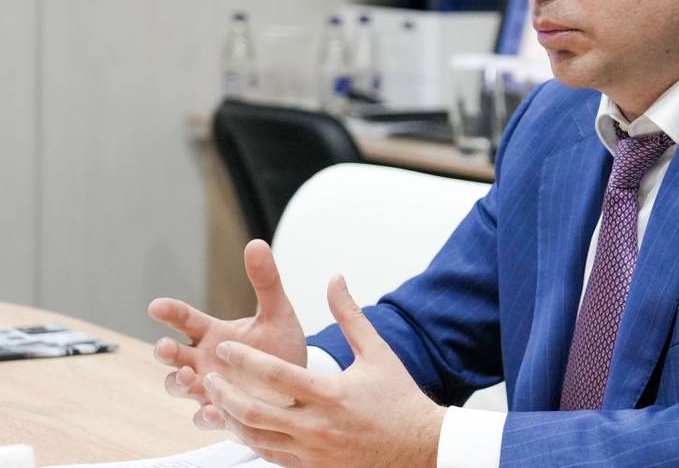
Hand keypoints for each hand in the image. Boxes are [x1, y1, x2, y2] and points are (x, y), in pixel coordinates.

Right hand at [148, 239, 305, 429]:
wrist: (300, 384)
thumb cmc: (281, 347)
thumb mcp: (278, 313)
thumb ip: (266, 281)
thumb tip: (256, 243)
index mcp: (213, 333)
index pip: (185, 319)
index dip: (170, 313)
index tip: (157, 306)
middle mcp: (204, 360)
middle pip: (173, 356)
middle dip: (165, 352)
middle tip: (165, 347)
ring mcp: (209, 388)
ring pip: (179, 387)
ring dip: (180, 383)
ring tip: (190, 377)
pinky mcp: (222, 413)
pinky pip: (204, 417)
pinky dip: (206, 415)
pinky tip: (215, 412)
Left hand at [205, 274, 444, 467]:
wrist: (418, 446)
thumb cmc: (398, 395)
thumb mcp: (377, 351)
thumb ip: (349, 315)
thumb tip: (335, 279)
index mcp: (332, 394)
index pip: (276, 375)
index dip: (245, 359)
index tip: (225, 346)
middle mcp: (318, 426)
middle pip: (255, 412)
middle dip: (225, 394)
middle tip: (209, 377)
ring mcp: (313, 452)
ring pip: (257, 439)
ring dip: (231, 420)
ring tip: (216, 401)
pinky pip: (271, 456)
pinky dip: (252, 441)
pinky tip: (242, 426)